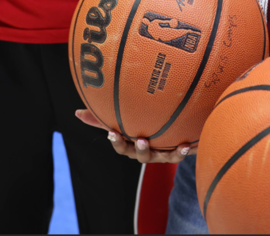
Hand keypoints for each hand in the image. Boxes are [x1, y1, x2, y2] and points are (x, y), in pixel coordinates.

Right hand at [75, 109, 194, 163]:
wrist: (165, 135)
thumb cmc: (139, 127)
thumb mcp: (122, 121)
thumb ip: (102, 118)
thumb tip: (77, 112)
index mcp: (132, 144)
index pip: (121, 145)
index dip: (117, 141)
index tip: (113, 132)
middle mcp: (146, 151)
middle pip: (141, 155)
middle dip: (141, 150)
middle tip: (141, 140)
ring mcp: (162, 154)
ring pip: (165, 157)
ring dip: (172, 154)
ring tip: (178, 147)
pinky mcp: (177, 152)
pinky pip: (183, 153)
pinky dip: (188, 151)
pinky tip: (192, 144)